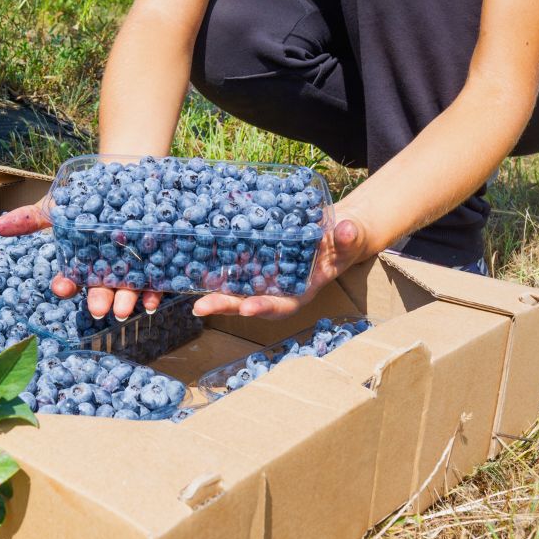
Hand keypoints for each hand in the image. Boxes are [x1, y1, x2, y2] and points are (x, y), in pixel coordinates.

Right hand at [0, 204, 162, 318]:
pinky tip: (153, 301)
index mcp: (82, 263)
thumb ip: (33, 218)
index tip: (61, 287)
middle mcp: (106, 271)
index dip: (66, 284)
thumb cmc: (90, 196)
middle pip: (101, 289)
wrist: (129, 177)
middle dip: (98, 299)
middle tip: (97, 308)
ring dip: (125, 302)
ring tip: (122, 309)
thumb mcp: (61, 205)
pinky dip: (154, 293)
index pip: (71, 279)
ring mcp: (132, 270)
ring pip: (127, 290)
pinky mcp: (157, 264)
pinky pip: (156, 283)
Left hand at [191, 208, 372, 318]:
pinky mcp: (254, 260)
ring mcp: (264, 276)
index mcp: (301, 291)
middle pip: (249, 302)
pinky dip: (214, 265)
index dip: (265, 308)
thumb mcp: (350, 237)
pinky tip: (192, 260)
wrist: (334, 230)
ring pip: (236, 287)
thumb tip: (347, 230)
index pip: (282, 306)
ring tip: (188, 290)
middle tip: (201, 306)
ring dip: (213, 290)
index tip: (247, 308)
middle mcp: (278, 289)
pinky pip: (232, 265)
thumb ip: (349, 238)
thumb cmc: (344, 239)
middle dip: (226, 306)